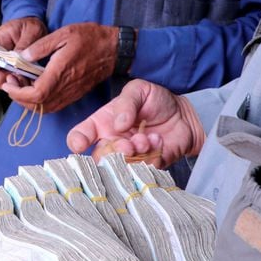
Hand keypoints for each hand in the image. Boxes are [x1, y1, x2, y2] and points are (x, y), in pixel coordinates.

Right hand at [0, 17, 46, 89]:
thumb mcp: (31, 31)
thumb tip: (18, 57)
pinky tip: (22, 81)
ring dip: (5, 82)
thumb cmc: (30, 27)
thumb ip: (24, 43)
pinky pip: (3, 83)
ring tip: (19, 78)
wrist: (35, 31)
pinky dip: (11, 85)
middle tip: (11, 76)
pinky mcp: (5, 72)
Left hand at [1, 23, 117, 113]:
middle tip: (10, 82)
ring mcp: (71, 93)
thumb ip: (41, 46)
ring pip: (45, 108)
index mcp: (61, 72)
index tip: (8, 82)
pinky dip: (39, 102)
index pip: (36, 94)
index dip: (18, 93)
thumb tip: (21, 57)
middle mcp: (66, 87)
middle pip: (38, 105)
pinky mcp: (74, 94)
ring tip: (20, 85)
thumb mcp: (63, 34)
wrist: (113, 49)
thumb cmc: (90, 38)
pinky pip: (53, 105)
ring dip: (28, 101)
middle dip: (19, 98)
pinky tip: (34, 88)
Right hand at [66, 79, 206, 166]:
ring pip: (121, 167)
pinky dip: (152, 156)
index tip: (80, 146)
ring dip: (134, 154)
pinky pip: (143, 170)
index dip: (77, 142)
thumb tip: (118, 124)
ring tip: (147, 139)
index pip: (80, 136)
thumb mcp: (139, 90)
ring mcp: (129, 157)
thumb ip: (126, 103)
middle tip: (128, 143)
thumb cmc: (156, 101)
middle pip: (99, 158)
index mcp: (102, 124)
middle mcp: (112, 143)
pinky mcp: (147, 166)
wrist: (184, 115)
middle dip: (113, 152)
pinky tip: (158, 141)